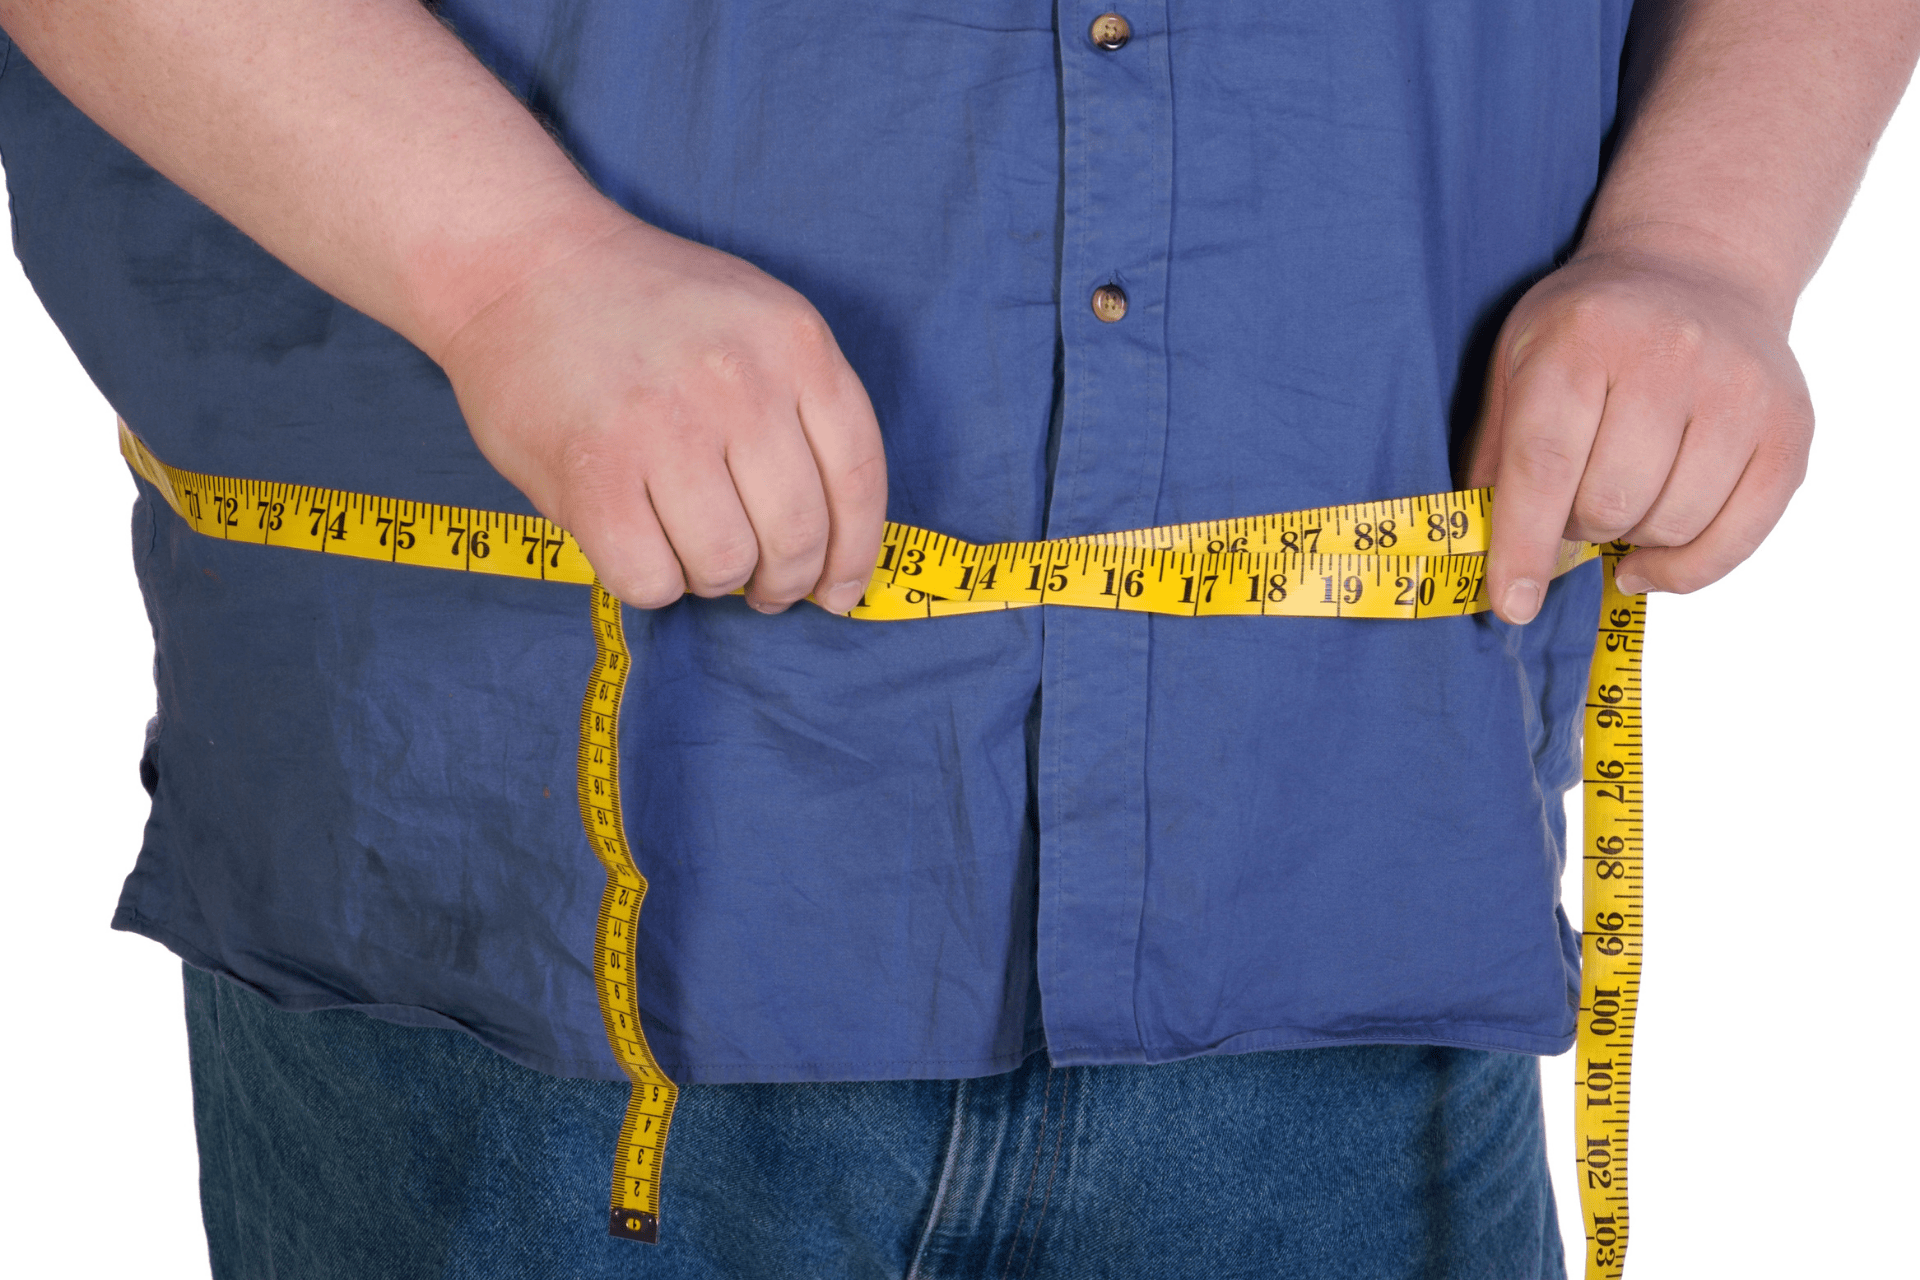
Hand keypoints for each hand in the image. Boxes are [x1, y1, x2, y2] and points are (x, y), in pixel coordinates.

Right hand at [434, 217, 886, 613]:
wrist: (518, 262)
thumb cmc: (644, 308)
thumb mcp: (755, 321)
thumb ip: (802, 410)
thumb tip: (833, 546)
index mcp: (795, 343)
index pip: (857, 479)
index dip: (855, 555)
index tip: (839, 592)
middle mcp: (739, 383)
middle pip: (797, 536)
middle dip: (782, 583)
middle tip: (759, 586)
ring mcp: (664, 428)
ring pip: (725, 566)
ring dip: (709, 578)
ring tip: (684, 545)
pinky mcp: (592, 473)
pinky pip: (651, 579)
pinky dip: (649, 581)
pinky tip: (634, 542)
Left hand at [1467, 245, 1813, 621]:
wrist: (1695, 269)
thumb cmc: (1588, 332)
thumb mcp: (1517, 363)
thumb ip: (1492, 455)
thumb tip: (1473, 553)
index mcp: (1583, 338)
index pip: (1545, 463)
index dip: (1524, 544)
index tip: (1511, 604)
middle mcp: (1670, 356)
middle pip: (1611, 503)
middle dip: (1578, 527)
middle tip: (1572, 503)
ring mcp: (1739, 390)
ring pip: (1672, 526)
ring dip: (1631, 540)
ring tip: (1618, 502)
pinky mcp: (1789, 428)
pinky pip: (1737, 539)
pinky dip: (1685, 569)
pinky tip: (1650, 558)